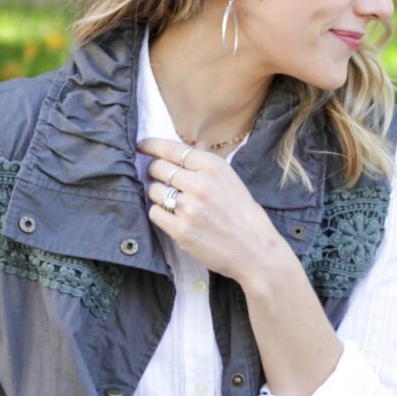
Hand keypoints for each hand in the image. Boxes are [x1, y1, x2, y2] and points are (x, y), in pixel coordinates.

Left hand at [137, 136, 287, 287]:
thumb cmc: (243, 214)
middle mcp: (199, 184)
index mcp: (212, 166)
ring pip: (153, 191)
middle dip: (154, 171)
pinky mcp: (181, 230)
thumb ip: (208, 163)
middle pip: (158, 168)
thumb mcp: (231, 180)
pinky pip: (154, 213)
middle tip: (157, 178)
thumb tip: (194, 146)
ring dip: (155, 193)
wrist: (254, 249)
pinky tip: (169, 216)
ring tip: (167, 200)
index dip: (151, 146)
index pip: (172, 149)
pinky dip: (158, 213)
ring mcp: (189, 208)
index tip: (142, 146)